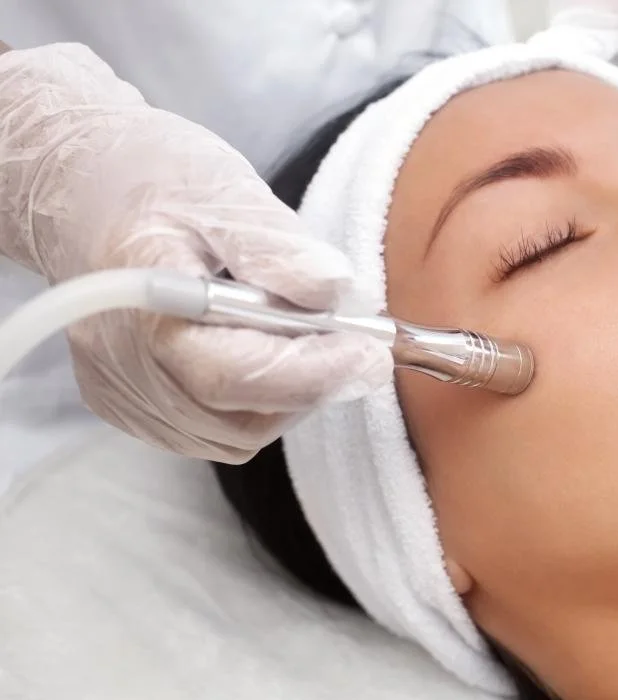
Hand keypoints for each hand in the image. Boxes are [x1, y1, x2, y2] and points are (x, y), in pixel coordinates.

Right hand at [0, 44, 391, 461]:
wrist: (78, 185)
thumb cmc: (153, 178)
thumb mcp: (224, 189)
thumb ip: (277, 246)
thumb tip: (334, 291)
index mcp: (143, 296)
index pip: (231, 372)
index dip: (312, 372)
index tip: (370, 352)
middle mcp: (122, 357)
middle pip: (235, 414)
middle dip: (310, 384)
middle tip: (354, 342)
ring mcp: (121, 389)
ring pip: (231, 434)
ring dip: (287, 398)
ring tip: (306, 339)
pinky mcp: (126, 405)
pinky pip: (209, 433)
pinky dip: (254, 407)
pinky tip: (264, 355)